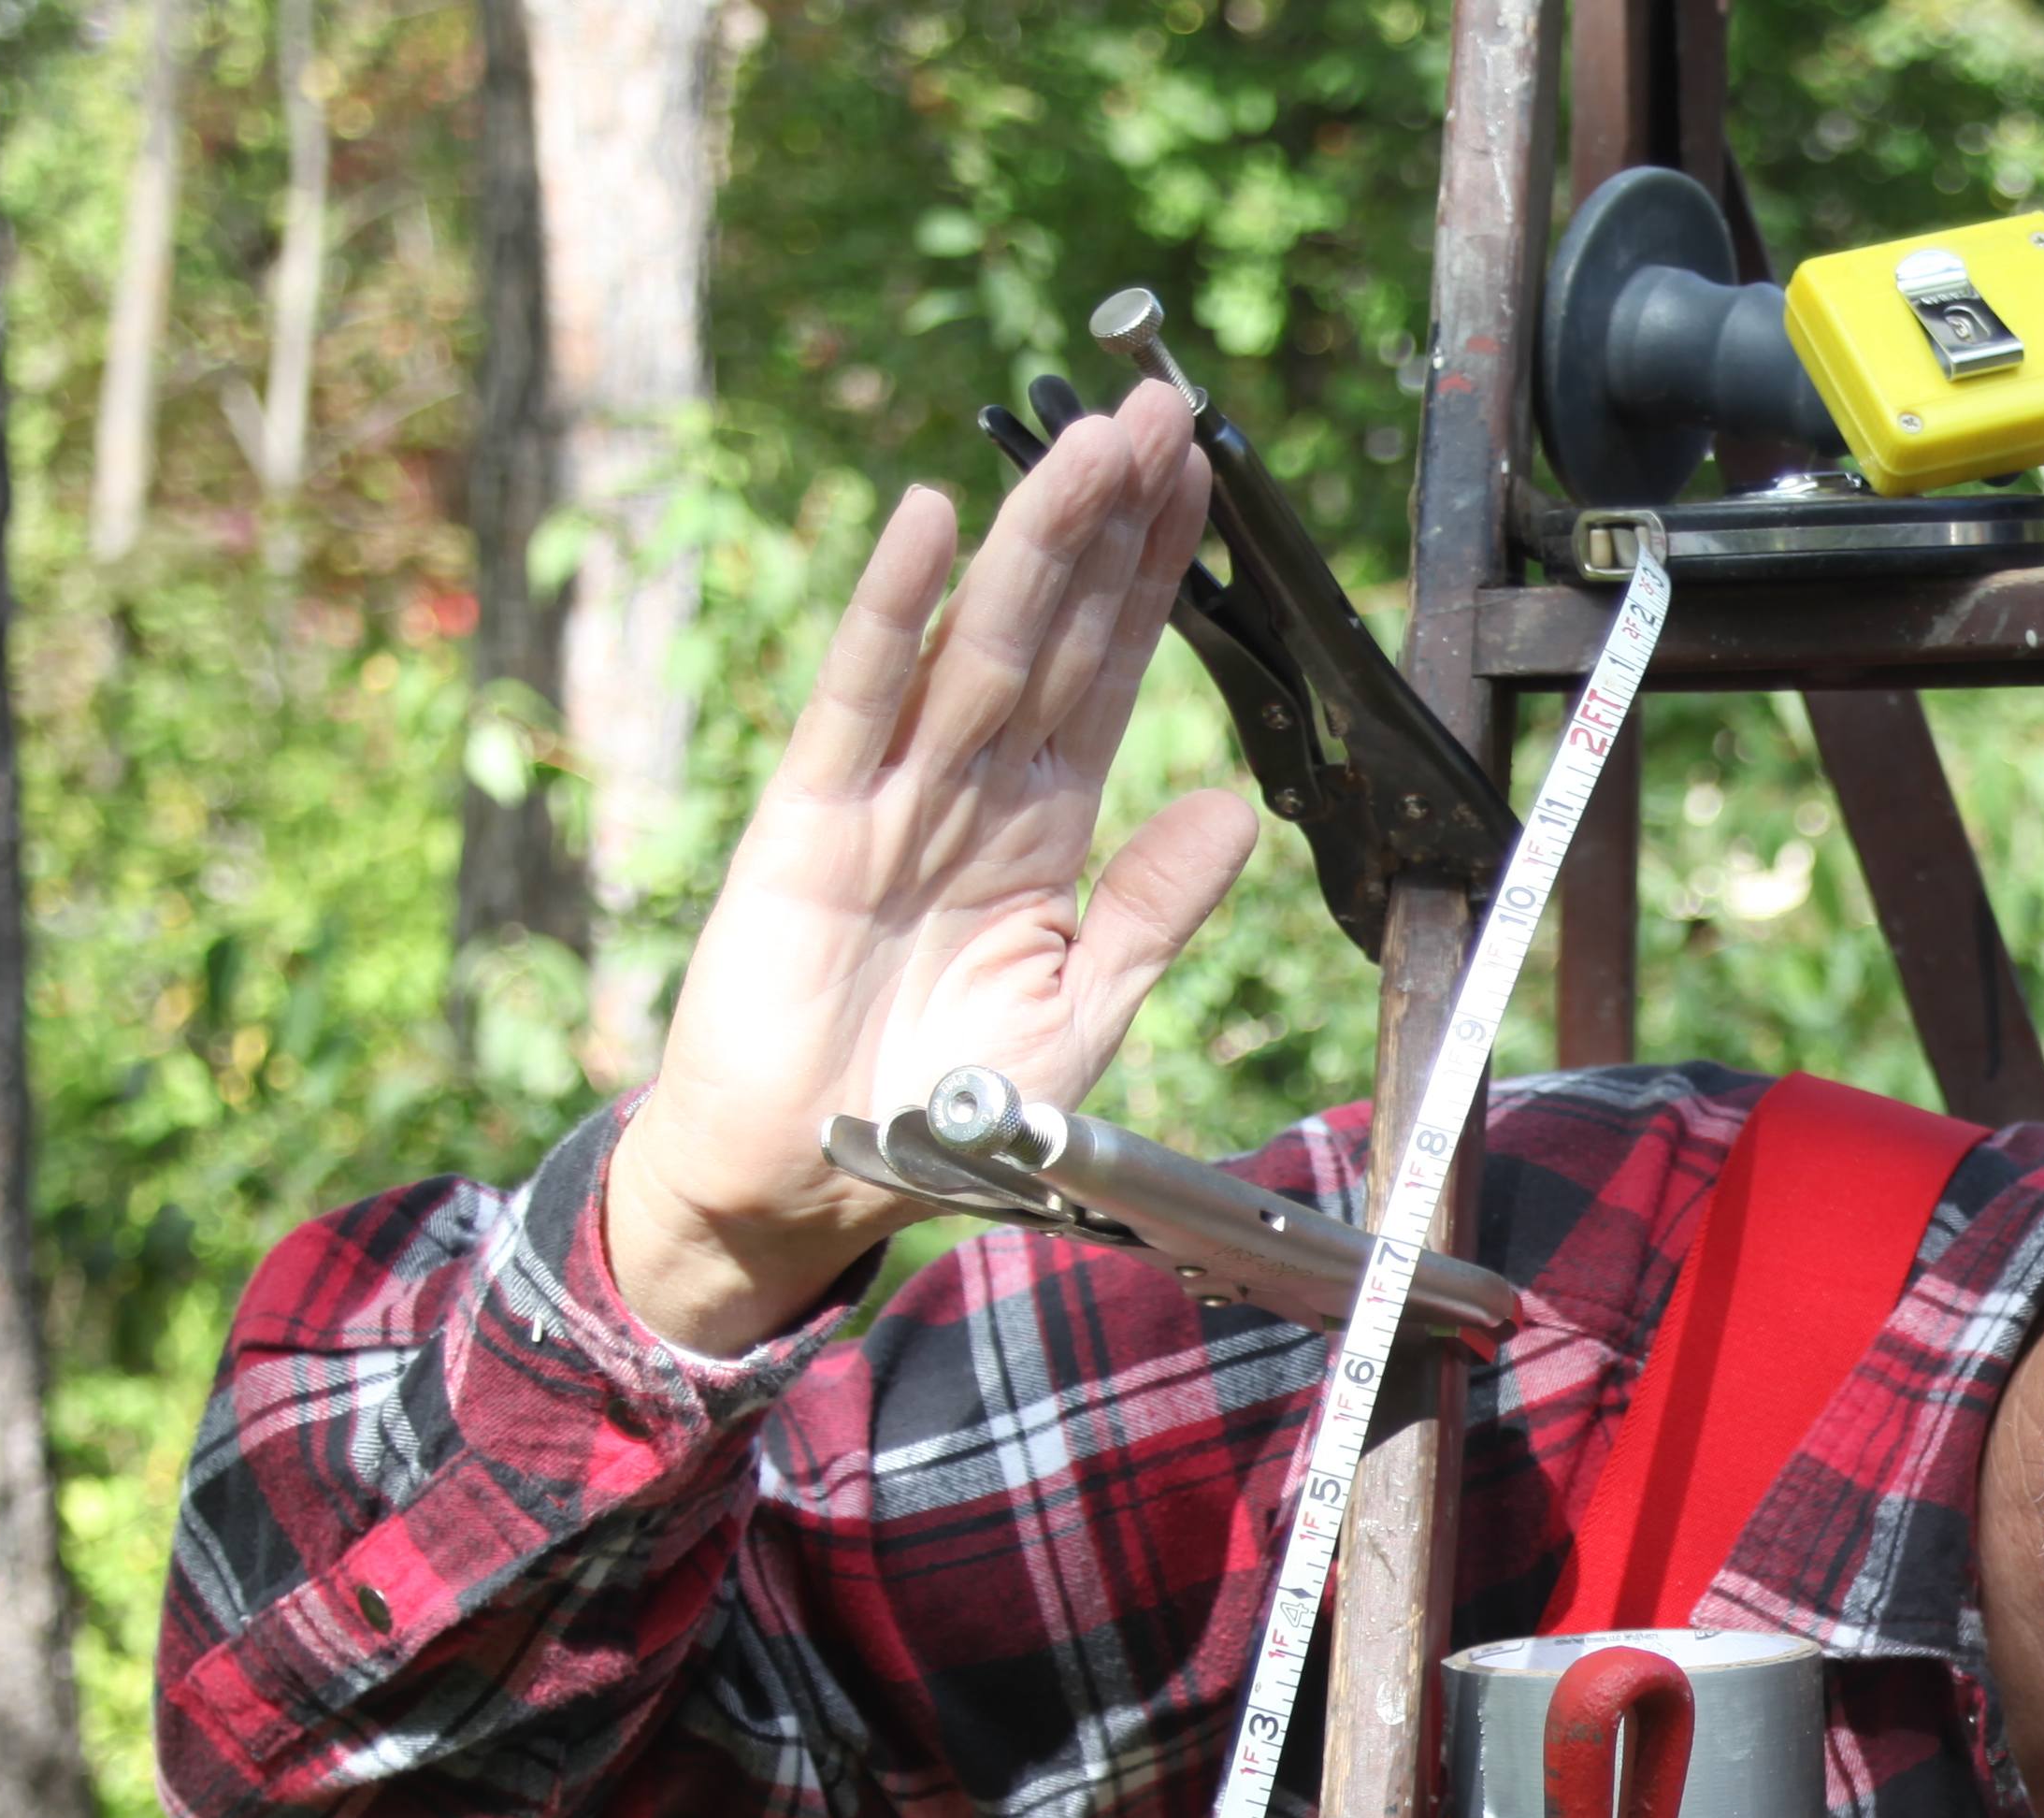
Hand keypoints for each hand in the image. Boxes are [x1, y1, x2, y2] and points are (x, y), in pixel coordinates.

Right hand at [598, 385, 1259, 1354]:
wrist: (812, 1178)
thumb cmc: (944, 1104)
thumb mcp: (1083, 1007)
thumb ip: (1152, 911)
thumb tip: (1232, 809)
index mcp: (1043, 830)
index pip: (1113, 676)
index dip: (1155, 581)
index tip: (1198, 484)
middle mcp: (973, 791)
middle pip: (1053, 629)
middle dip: (1108, 522)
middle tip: (1159, 412)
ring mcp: (891, 795)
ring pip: (977, 641)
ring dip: (1035, 540)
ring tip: (1089, 440)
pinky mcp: (811, 822)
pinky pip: (859, 702)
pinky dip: (891, 613)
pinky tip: (927, 522)